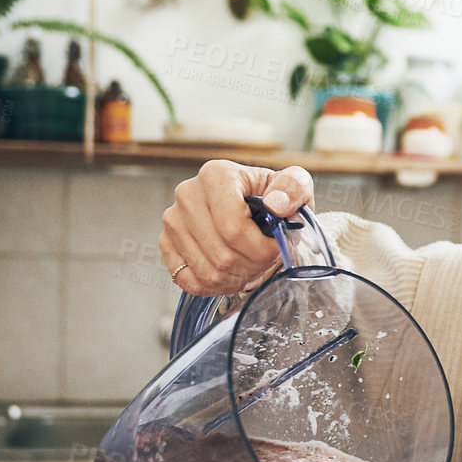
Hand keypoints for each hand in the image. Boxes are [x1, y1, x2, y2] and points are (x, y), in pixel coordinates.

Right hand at [159, 159, 314, 294]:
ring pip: (207, 272)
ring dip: (236, 278)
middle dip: (251, 266)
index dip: (260, 248)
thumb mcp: (295, 186)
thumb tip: (276, 204)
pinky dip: (214, 286)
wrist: (254, 207)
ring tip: (250, 264)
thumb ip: (293, 188)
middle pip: (221, 254)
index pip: (233, 228)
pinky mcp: (166, 244)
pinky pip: (189, 281)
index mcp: (216, 175)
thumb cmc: (274, 198)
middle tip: (265, 260)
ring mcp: (173, 221)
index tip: (275, 248)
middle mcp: (187, 195)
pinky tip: (231, 272)